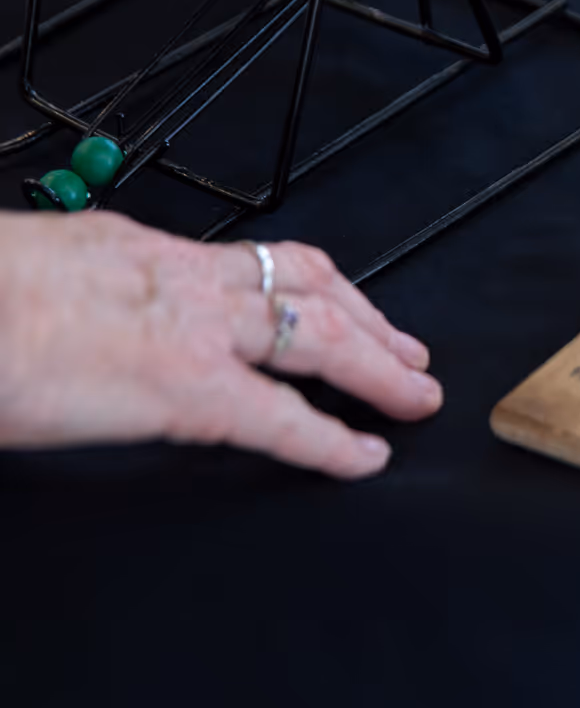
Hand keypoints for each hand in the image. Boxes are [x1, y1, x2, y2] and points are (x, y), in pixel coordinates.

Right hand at [0, 211, 439, 478]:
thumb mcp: (40, 278)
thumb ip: (84, 297)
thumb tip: (83, 322)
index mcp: (141, 253)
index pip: (249, 263)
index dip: (308, 287)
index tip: (339, 304)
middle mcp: (182, 279)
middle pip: (306, 289)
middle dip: (369, 321)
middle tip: (408, 353)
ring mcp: (192, 331)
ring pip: (318, 336)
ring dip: (377, 366)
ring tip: (411, 394)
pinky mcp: (184, 388)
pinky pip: (281, 417)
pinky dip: (332, 439)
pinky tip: (364, 455)